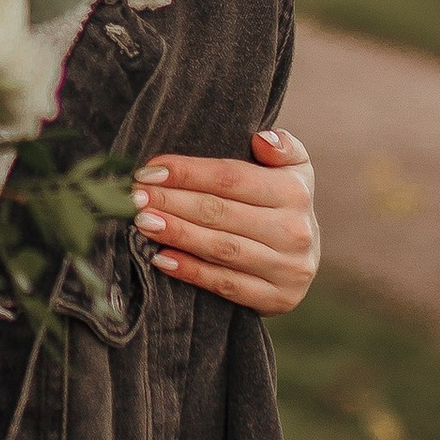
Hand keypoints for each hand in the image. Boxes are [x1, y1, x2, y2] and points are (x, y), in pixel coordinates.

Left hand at [134, 125, 317, 314]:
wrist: (304, 259)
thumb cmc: (283, 204)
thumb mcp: (293, 168)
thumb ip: (282, 147)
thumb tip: (261, 140)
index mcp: (295, 192)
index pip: (231, 179)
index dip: (188, 173)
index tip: (149, 170)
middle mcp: (294, 231)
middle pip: (220, 212)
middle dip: (172, 202)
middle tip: (135, 197)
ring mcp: (287, 268)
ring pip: (221, 248)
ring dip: (177, 234)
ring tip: (142, 223)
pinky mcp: (276, 299)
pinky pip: (226, 285)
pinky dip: (191, 272)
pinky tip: (161, 259)